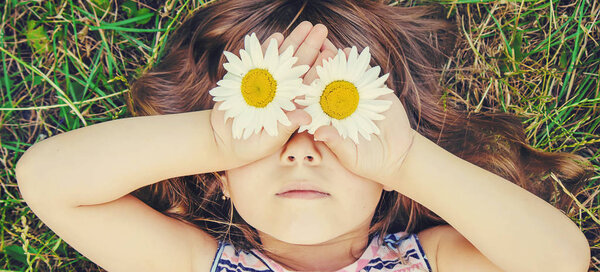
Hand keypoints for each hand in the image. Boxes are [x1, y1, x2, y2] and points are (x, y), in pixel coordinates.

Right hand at [211, 21, 333, 166]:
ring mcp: (266, 83)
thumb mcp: (270, 139)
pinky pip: (259, 60)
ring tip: (306, 26)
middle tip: (322, 29)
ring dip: (293, 42)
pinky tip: (278, 35)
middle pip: (299, 66)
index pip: (310, 84)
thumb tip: (306, 117)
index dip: (320, 68)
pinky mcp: (248, 78)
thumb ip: (286, 126)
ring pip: (282, 59)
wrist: (223, 141)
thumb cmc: (251, 146)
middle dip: (311, 46)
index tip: (331, 52)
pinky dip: (267, 48)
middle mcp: (282, 91)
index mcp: (292, 105)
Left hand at [311, 47, 416, 187]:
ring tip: (325, 44)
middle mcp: (335, 105)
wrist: (397, 155)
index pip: (310, 102)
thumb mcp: (351, 155)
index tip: (296, 78)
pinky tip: (348, 51)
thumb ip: (336, 143)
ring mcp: (352, 95)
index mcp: (325, 119)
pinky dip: (355, 62)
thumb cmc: (368, 162)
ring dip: (332, 60)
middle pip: (322, 83)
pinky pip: (361, 73)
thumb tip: (319, 134)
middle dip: (315, 67)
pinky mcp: (370, 90)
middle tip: (307, 51)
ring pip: (340, 75)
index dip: (303, 89)